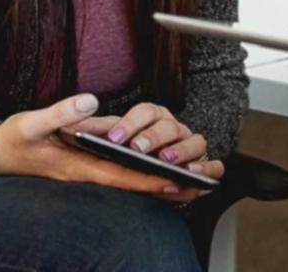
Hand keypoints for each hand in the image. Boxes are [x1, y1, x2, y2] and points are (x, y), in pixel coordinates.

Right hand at [0, 93, 219, 202]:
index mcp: (76, 167)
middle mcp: (86, 175)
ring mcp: (86, 175)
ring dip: (158, 185)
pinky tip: (160, 177)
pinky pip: (118, 178)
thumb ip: (61, 112)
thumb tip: (91, 100)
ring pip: (128, 184)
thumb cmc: (11, 141)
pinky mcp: (84, 170)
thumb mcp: (31, 123)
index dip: (148, 179)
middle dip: (164, 187)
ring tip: (191, 185)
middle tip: (198, 188)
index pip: (119, 176)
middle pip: (132, 186)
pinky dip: (141, 179)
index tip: (175, 181)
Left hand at [95, 100, 222, 190]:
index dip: (131, 123)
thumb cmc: (125, 151)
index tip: (114, 138)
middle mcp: (174, 129)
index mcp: (153, 117)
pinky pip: (214, 167)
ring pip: (197, 141)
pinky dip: (207, 169)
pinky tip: (192, 176)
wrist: (143, 172)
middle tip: (137, 149)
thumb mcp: (108, 138)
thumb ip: (93, 129)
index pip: (146, 111)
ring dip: (183, 150)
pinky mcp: (203, 168)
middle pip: (170, 125)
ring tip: (166, 160)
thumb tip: (73, 121)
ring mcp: (191, 147)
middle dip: (154, 137)